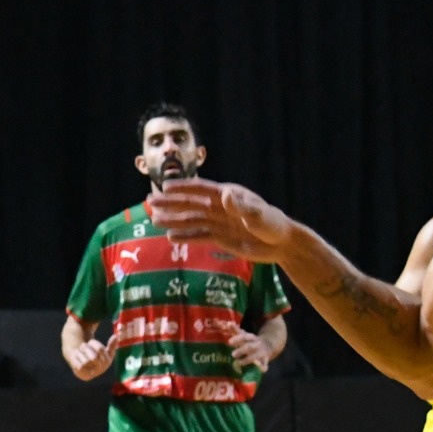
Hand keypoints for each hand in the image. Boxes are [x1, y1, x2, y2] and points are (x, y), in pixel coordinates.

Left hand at [69, 332, 119, 380]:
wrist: (83, 368)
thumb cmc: (95, 357)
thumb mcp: (104, 350)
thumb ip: (111, 344)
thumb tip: (117, 336)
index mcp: (107, 360)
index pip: (100, 349)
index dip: (93, 344)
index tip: (90, 342)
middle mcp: (101, 368)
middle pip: (93, 357)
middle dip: (86, 348)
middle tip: (83, 345)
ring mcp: (93, 373)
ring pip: (86, 362)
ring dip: (80, 353)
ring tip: (79, 351)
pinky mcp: (84, 375)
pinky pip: (80, 366)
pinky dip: (77, 359)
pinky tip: (76, 357)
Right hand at [151, 178, 293, 261]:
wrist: (281, 244)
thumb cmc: (273, 225)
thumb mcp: (259, 215)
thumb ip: (242, 206)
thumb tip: (224, 195)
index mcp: (228, 196)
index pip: (201, 190)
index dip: (183, 188)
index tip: (165, 187)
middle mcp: (220, 207)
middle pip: (191, 204)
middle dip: (171, 203)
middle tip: (150, 202)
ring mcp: (219, 223)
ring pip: (192, 220)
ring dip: (174, 220)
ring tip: (154, 220)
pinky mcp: (221, 238)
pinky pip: (199, 236)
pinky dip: (186, 236)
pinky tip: (171, 238)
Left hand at [227, 329, 272, 372]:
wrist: (268, 345)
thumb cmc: (250, 341)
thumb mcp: (243, 334)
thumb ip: (235, 329)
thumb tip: (227, 322)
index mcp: (250, 338)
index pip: (244, 337)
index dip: (237, 339)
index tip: (229, 342)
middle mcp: (256, 344)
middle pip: (249, 347)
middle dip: (241, 350)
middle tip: (233, 354)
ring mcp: (261, 352)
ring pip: (256, 356)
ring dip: (248, 359)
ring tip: (239, 363)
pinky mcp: (265, 360)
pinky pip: (265, 363)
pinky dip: (263, 367)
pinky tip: (262, 370)